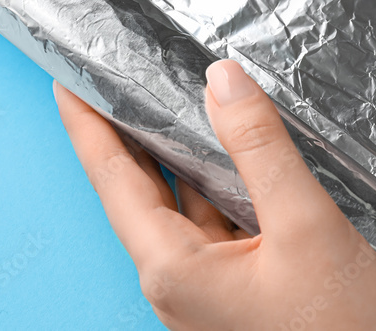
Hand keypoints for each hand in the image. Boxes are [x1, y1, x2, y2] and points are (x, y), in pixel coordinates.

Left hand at [55, 60, 375, 330]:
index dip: (87, 124)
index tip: (69, 82)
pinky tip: (225, 157)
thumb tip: (221, 81)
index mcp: (173, 268)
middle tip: (114, 78)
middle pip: (137, 191)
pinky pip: (209, 228)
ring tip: (166, 101)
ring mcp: (203, 293)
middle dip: (123, 132)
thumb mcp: (306, 225)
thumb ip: (260, 148)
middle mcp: (176, 283)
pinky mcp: (231, 296)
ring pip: (177, 208)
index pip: (113, 177)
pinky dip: (210, 186)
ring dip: (172, 157)